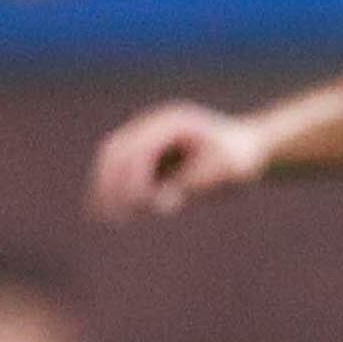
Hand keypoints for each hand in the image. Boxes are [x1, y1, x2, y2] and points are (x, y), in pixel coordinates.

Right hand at [90, 101, 271, 220]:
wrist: (243, 149)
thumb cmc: (236, 163)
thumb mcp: (223, 174)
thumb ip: (192, 185)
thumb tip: (161, 200)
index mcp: (174, 123)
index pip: (142, 150)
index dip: (135, 180)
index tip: (138, 208)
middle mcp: (154, 123)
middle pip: (118, 149)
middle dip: (111, 185)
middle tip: (112, 218)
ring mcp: (145, 132)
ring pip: (110, 155)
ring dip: (102, 185)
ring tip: (100, 216)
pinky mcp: (142, 147)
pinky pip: (115, 163)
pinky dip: (106, 185)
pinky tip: (102, 209)